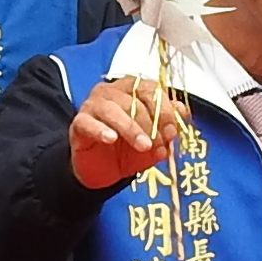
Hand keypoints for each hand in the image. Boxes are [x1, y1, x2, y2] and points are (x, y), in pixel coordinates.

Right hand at [69, 76, 174, 191]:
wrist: (101, 170)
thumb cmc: (126, 149)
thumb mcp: (153, 140)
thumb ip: (168, 125)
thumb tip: (182, 111)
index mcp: (133, 90)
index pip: (151, 90)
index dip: (164, 110)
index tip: (172, 132)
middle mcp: (112, 92)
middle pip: (133, 99)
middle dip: (150, 123)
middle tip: (158, 143)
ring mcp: (93, 105)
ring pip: (112, 109)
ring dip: (131, 128)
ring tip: (142, 146)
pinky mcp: (79, 122)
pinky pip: (88, 122)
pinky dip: (101, 130)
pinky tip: (111, 139)